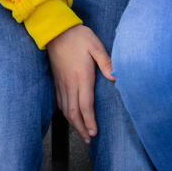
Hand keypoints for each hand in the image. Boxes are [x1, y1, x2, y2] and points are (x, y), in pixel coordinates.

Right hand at [46, 24, 114, 141]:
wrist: (55, 30)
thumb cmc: (78, 36)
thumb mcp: (95, 45)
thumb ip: (105, 61)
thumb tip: (115, 76)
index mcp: (82, 76)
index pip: (85, 105)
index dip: (89, 121)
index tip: (94, 133)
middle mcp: (70, 83)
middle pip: (74, 112)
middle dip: (81, 128)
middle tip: (88, 140)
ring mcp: (62, 82)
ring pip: (65, 109)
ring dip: (73, 123)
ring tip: (81, 133)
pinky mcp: (57, 80)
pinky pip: (60, 101)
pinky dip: (65, 112)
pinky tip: (70, 116)